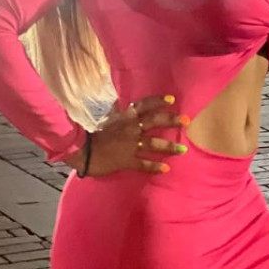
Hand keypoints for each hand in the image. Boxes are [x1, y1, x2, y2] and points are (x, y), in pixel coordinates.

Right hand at [69, 96, 189, 176]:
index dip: (158, 101)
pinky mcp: (127, 160)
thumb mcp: (106, 119)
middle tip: (185, 120)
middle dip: (171, 120)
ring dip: (169, 146)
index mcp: (125, 116)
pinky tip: (166, 168)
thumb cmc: (93, 134)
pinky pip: (144, 164)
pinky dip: (155, 166)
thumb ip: (117, 113)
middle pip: (154, 121)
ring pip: (153, 143)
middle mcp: (131, 128)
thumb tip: (120, 105)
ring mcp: (130, 144)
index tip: (171, 99)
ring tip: (182, 149)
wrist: (83, 151)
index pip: (144, 105)